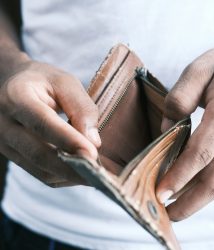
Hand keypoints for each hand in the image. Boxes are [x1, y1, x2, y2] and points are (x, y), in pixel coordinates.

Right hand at [0, 56, 100, 186]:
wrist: (14, 85)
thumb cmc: (43, 81)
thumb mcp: (65, 83)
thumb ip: (81, 108)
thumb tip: (93, 142)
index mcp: (16, 97)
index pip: (43, 124)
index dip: (69, 141)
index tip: (92, 155)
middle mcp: (4, 123)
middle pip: (38, 154)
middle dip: (71, 168)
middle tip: (98, 174)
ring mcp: (4, 143)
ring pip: (39, 170)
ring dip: (69, 175)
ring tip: (93, 172)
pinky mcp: (13, 156)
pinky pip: (40, 174)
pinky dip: (62, 176)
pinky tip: (79, 170)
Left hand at [157, 41, 213, 220]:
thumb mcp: (197, 71)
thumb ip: (179, 98)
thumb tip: (167, 130)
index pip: (200, 153)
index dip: (180, 176)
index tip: (160, 193)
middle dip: (189, 202)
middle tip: (167, 215)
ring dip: (197, 199)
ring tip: (175, 210)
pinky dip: (205, 186)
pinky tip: (188, 189)